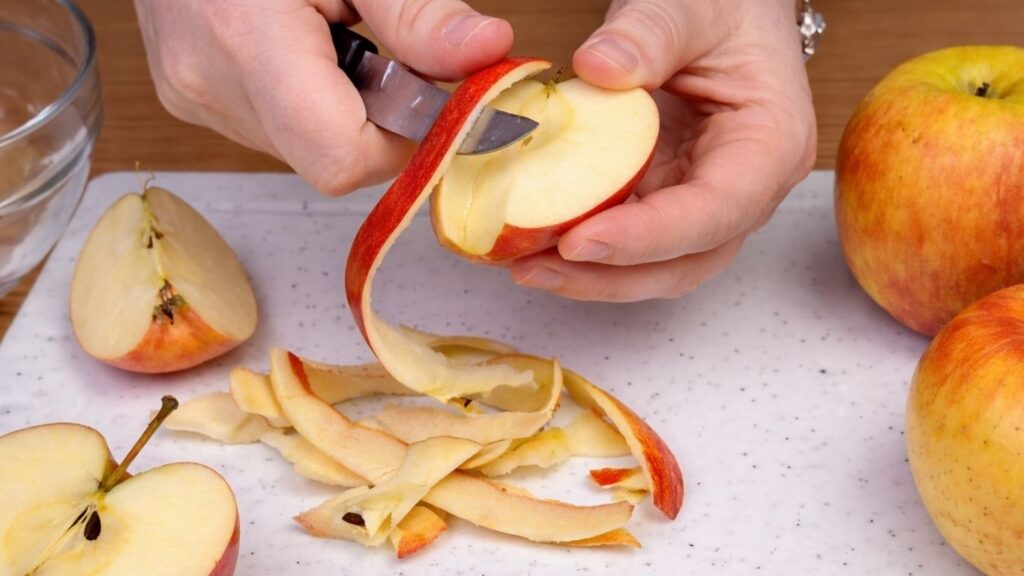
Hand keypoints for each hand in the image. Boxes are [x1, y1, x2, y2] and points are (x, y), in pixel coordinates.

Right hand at [134, 0, 511, 194]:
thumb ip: (418, 12)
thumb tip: (487, 53)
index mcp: (248, 41)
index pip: (342, 159)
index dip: (401, 142)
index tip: (429, 99)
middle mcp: (209, 85)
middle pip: (331, 158)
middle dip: (376, 116)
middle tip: (376, 45)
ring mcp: (193, 98)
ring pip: (307, 148)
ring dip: (340, 107)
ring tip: (328, 32)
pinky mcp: (190, 99)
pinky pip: (276, 128)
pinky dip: (307, 99)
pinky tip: (300, 45)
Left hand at [511, 0, 816, 300]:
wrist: (726, 10)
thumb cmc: (722, 6)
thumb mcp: (689, 5)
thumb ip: (648, 34)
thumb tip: (597, 68)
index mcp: (769, 146)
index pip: (714, 213)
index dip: (647, 237)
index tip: (579, 240)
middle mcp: (744, 191)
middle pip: (684, 262)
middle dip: (609, 276)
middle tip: (534, 269)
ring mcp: (704, 203)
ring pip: (654, 267)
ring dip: (590, 276)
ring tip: (523, 265)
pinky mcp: (666, 202)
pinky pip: (628, 241)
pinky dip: (583, 249)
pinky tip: (534, 242)